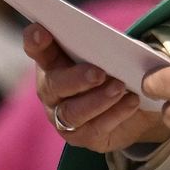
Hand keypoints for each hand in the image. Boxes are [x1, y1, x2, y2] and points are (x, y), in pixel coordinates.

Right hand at [25, 25, 168, 153]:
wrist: (135, 105)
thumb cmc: (117, 69)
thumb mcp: (114, 53)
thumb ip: (111, 47)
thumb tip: (125, 48)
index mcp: (53, 61)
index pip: (37, 49)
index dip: (35, 41)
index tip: (42, 32)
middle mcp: (51, 90)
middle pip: (54, 85)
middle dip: (77, 78)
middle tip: (99, 73)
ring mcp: (62, 116)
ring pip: (72, 112)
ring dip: (97, 99)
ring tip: (120, 87)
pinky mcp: (81, 136)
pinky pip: (95, 128)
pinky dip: (115, 113)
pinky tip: (132, 101)